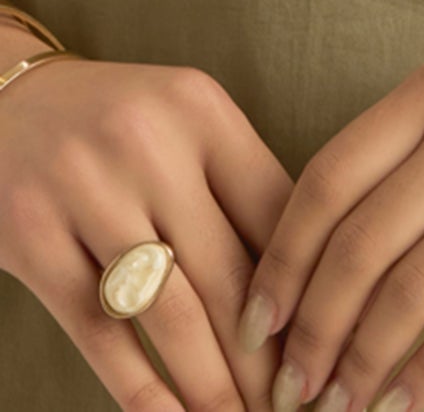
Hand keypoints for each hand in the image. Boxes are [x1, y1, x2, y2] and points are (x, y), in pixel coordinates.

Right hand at [0, 26, 295, 411]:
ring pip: (169, 312)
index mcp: (202, 111)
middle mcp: (151, 145)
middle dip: (266, 357)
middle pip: (228, 271)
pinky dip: (139, 388)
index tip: (331, 344)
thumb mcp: (183, 124)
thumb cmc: (119, 125)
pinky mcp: (33, 238)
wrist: (9, 103)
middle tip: (295, 406)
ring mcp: (88, 192)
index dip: (308, 286)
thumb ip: (237, 185)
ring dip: (212, 384)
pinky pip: (98, 332)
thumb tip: (306, 283)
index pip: (276, 210)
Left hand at [243, 37, 423, 411]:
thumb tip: (336, 237)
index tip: (256, 317)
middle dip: (309, 327)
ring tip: (335, 407)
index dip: (281, 256)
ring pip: (407, 288)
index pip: (328, 175)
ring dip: (360, 361)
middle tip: (285, 385)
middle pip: (356, 241)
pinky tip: (408, 404)